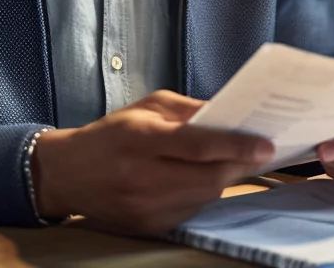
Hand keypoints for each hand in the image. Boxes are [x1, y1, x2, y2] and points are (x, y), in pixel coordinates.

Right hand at [32, 90, 273, 234]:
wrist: (67, 173)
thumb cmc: (111, 134)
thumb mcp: (146, 107)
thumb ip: (188, 110)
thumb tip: (229, 116)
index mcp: (140, 140)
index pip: (197, 145)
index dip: (235, 145)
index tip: (265, 144)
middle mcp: (142, 177)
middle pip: (208, 177)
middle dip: (238, 164)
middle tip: (257, 151)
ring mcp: (145, 208)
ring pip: (204, 197)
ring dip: (221, 179)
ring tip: (225, 161)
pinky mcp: (148, 227)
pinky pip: (191, 211)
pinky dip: (201, 194)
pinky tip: (195, 179)